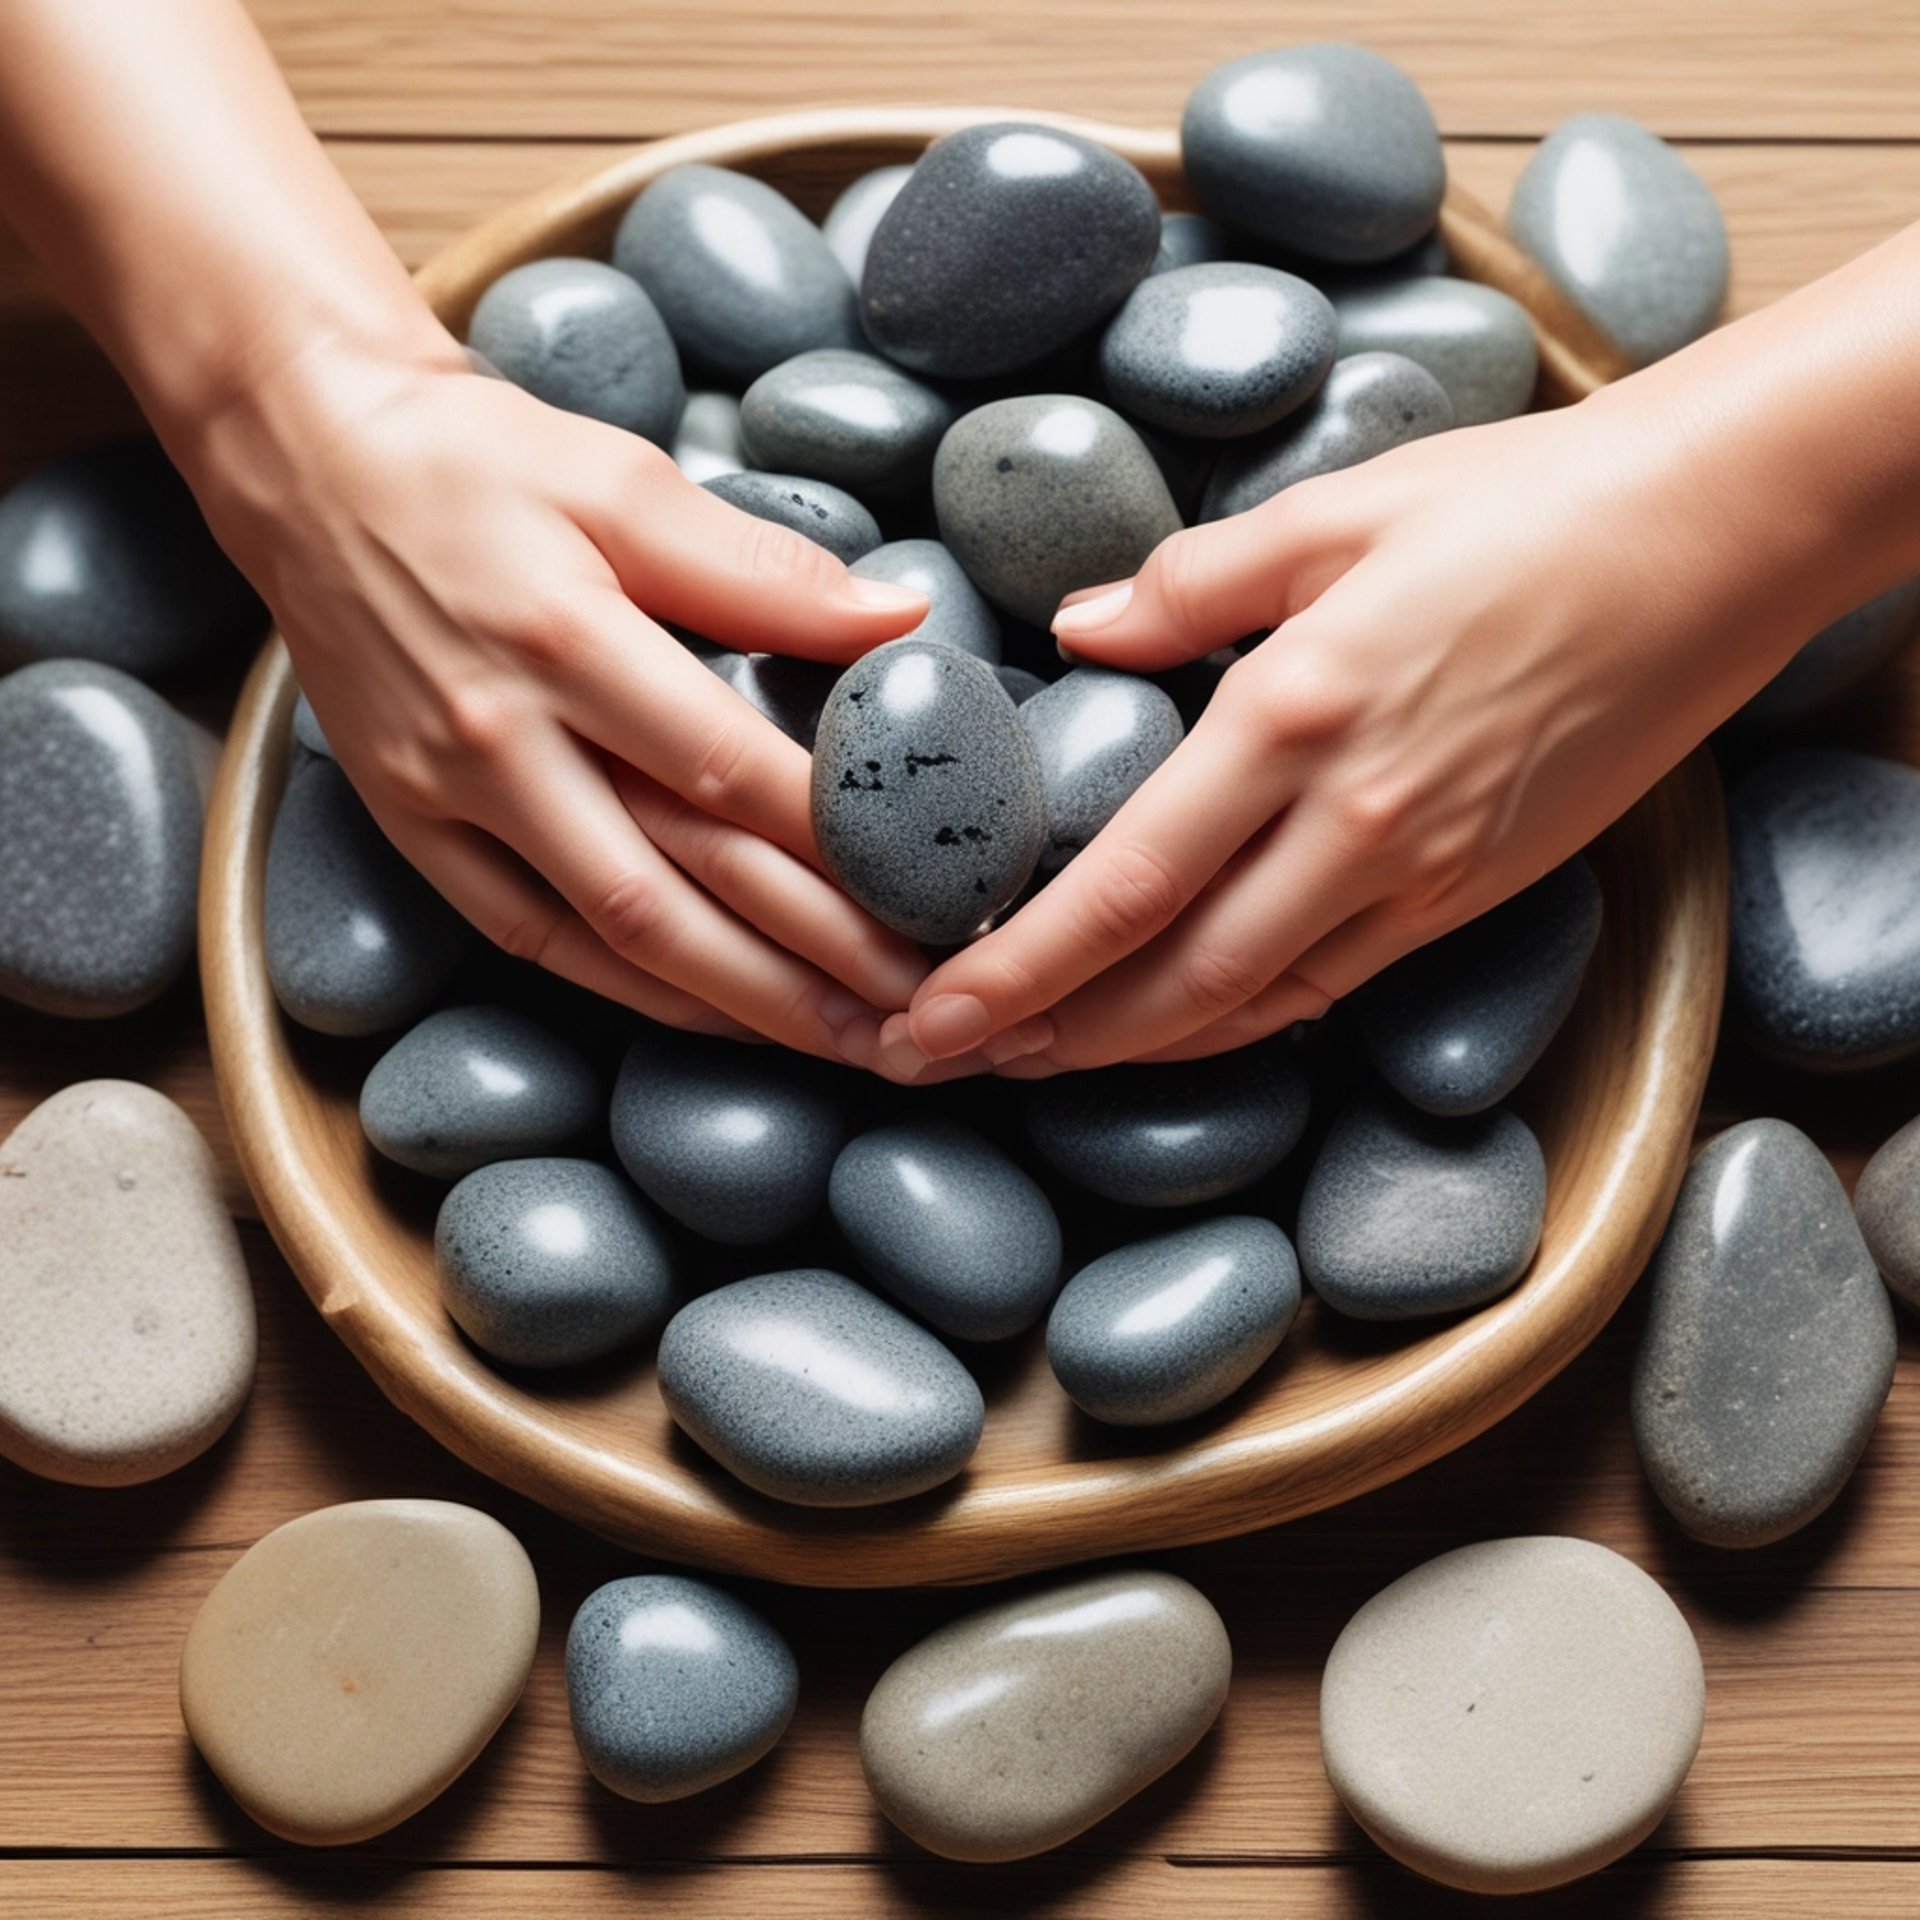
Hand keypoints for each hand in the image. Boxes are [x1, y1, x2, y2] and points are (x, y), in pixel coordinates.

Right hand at [194, 336, 938, 1067]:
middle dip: (818, 959)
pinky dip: (641, 991)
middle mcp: (502, 740)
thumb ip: (761, 568)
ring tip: (853, 1041)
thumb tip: (895, 623)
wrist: (304, 463)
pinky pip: (538, 941)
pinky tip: (727, 1018)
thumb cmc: (476, 461)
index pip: (730, 769)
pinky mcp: (416, 833)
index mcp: (563, 638)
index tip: (938, 887)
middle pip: (685, 883)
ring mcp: (449, 801)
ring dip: (745, 1005)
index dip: (841, 843)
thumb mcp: (622, 480)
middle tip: (926, 1010)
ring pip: (619, 936)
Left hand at [883, 384, 1845, 1077]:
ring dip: (1126, 1048)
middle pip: (1168, 980)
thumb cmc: (1524, 507)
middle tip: (939, 1064)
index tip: (927, 1017)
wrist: (1715, 539)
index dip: (1013, 971)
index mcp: (1293, 716)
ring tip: (1028, 1063)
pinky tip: (1175, 1030)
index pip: (1122, 885)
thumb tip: (1077, 630)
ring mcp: (1419, 875)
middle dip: (1041, 1038)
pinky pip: (1329, 989)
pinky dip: (1237, 1024)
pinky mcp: (1472, 897)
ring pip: (1246, 1007)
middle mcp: (1352, 823)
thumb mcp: (1336, 513)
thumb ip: (1191, 585)